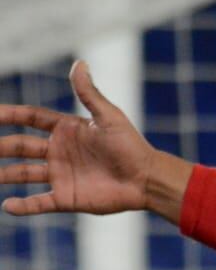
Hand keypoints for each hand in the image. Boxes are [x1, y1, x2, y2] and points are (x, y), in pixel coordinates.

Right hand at [0, 60, 182, 218]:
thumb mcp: (109, 117)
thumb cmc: (131, 146)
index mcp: (67, 130)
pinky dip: (23, 206)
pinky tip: (8, 206)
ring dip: (4, 174)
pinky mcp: (67, 197)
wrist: (147, 179)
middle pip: (19, 146)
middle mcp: (59, 152)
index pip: (30, 118)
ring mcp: (61, 175)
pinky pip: (39, 202)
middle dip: (0, 145)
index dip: (9, 113)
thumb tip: (79, 63)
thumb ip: (89, 93)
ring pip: (22, 173)